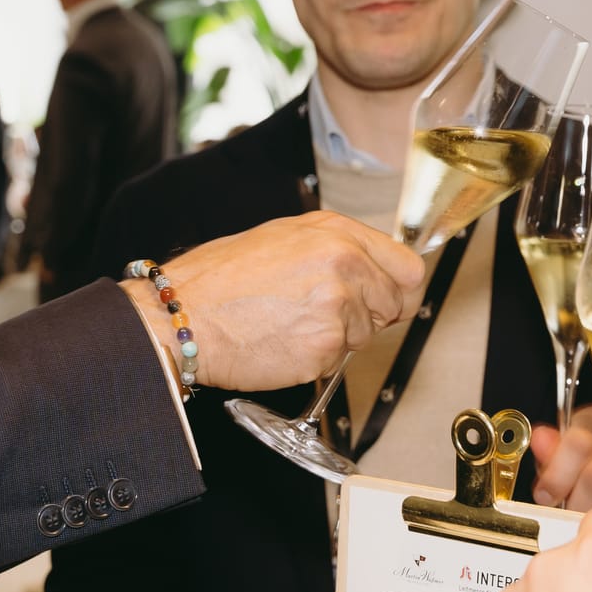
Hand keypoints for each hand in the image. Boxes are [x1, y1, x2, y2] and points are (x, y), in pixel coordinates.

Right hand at [133, 212, 424, 392]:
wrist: (185, 316)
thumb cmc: (222, 281)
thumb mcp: (283, 239)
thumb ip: (335, 250)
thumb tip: (373, 271)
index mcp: (335, 231)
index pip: (406, 266)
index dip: (397, 288)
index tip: (387, 299)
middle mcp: (344, 261)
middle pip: (395, 303)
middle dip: (369, 316)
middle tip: (323, 315)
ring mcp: (338, 303)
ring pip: (365, 335)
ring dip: (336, 338)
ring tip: (290, 323)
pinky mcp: (326, 343)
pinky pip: (338, 360)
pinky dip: (315, 359)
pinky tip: (284, 342)